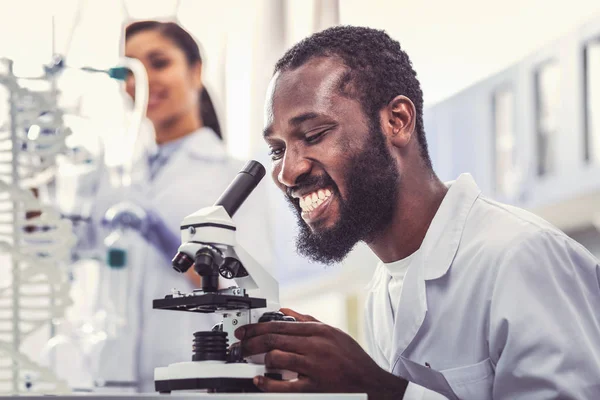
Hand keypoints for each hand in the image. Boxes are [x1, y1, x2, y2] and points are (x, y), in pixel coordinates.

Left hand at [235, 308, 407, 397]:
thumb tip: (286, 310)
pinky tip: (260, 379)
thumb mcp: (333, 333)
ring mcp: (314, 366)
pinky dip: (268, 382)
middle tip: (240, 344)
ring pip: (277, 357)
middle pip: (274, 339)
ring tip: (248, 359)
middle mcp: (316, 346)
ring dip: (258, 358)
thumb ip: (308, 321)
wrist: (370, 383)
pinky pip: (286, 385)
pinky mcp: (314, 387)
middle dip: (252, 340)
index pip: (281, 324)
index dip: (258, 326)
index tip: (245, 330)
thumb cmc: (352, 359)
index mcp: (319, 331)